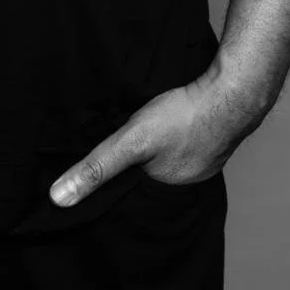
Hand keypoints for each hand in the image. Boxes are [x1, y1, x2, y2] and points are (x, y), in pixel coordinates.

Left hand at [49, 63, 267, 207]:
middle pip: (148, 178)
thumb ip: (96, 168)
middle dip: (133, 170)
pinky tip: (164, 123)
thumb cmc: (182, 118)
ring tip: (138, 138)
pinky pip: (183, 142)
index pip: (132, 198)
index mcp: (168, 194)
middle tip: (116, 153)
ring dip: (153, 151)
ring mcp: (202, 160)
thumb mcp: (131, 141)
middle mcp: (187, 183)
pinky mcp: (208, 137)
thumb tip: (57, 199)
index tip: (95, 182)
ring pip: (166, 159)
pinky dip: (172, 136)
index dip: (115, 189)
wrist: (231, 91)